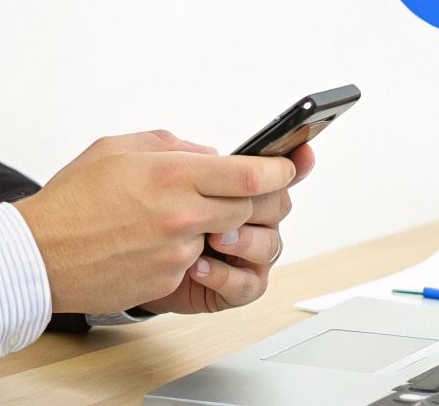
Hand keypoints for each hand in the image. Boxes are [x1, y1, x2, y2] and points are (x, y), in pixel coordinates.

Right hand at [11, 130, 297, 314]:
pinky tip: (163, 240)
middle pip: (251, 207)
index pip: (251, 173)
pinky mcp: (168, 281)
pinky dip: (192, 251)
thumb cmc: (73, 199)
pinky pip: (198, 262)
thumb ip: (173, 146)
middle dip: (262, 198)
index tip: (289, 164)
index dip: (280, 169)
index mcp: (172, 174)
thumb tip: (210, 154)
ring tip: (197, 215)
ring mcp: (177, 252)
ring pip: (227, 237)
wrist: (38, 255)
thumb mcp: (120, 148)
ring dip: (221, 226)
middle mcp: (181, 214)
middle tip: (256, 190)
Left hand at [139, 142, 315, 314]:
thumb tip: (215, 154)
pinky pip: (248, 285)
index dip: (294, 163)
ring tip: (211, 238)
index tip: (302, 152)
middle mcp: (256, 221)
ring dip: (242, 240)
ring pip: (269, 246)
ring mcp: (251, 256)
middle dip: (256, 204)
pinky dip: (225, 276)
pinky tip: (199, 267)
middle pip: (279, 206)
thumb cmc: (155, 216)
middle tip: (226, 204)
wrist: (135, 261)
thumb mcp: (167, 177)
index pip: (278, 173)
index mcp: (246, 191)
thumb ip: (193, 162)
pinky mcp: (238, 288)